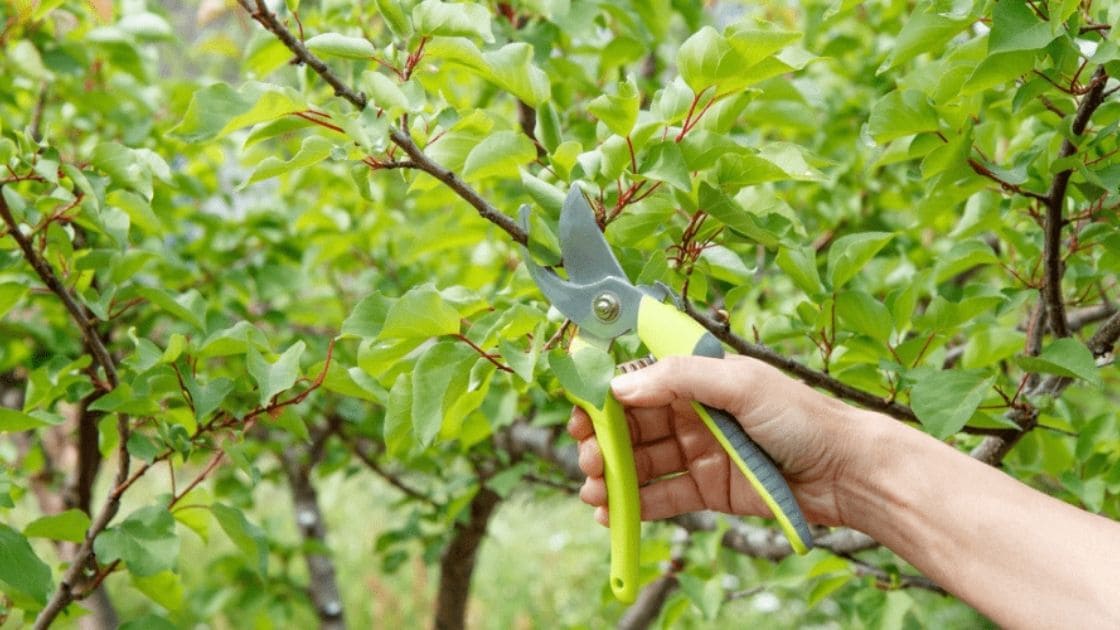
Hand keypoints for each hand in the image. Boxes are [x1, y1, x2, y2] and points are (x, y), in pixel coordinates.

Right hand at [568, 355, 875, 527]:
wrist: (848, 472)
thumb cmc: (803, 417)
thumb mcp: (742, 383)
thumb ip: (681, 379)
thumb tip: (621, 386)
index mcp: (700, 380)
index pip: (639, 384)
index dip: (606, 400)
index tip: (580, 416)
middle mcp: (694, 414)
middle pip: (633, 426)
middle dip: (603, 443)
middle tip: (587, 460)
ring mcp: (700, 453)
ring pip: (642, 463)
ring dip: (613, 476)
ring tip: (592, 492)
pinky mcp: (709, 490)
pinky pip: (663, 496)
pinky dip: (634, 505)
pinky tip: (611, 513)